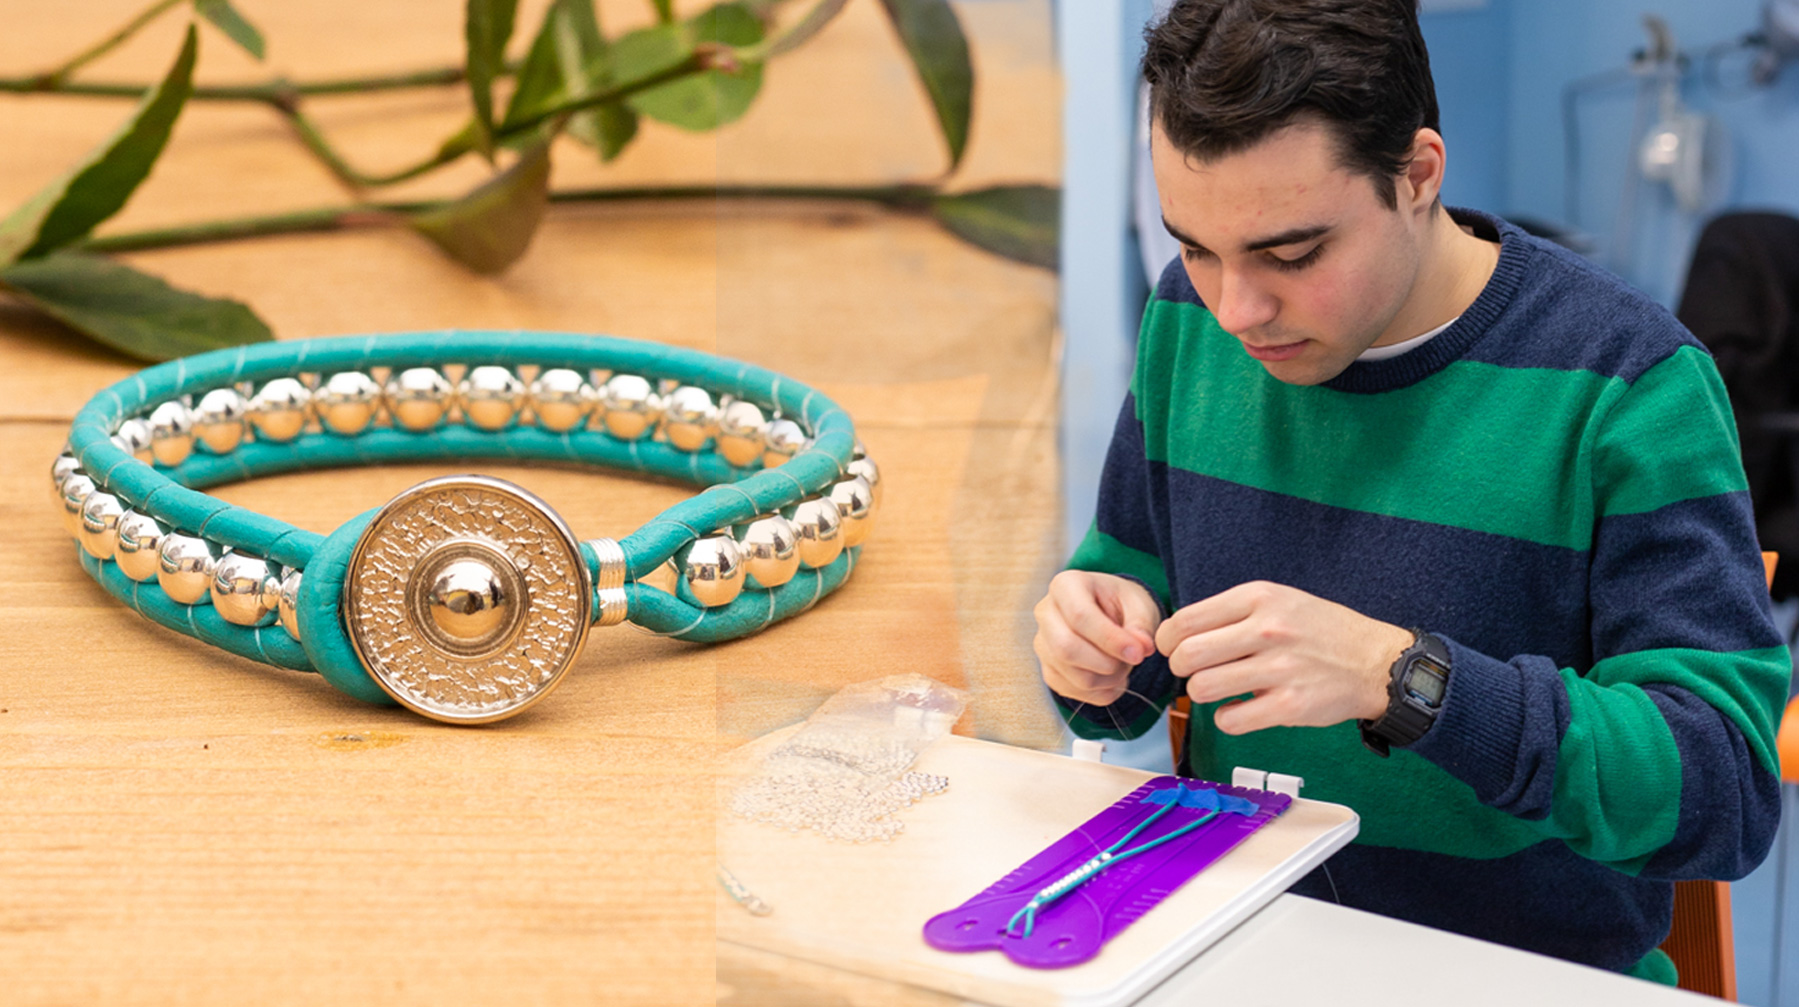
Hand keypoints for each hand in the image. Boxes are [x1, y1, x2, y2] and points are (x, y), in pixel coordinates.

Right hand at [1032, 570, 1162, 705]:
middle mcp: (1046, 613)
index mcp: (1066, 586)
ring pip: (1072, 675)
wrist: (1107, 613)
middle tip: (1133, 660)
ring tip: (1125, 666)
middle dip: (1107, 663)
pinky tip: (1114, 678)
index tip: (1139, 653)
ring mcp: (1043, 644)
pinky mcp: (1048, 669)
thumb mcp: (1139, 604)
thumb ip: (1141, 624)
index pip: (1080, 616)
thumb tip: (1141, 648)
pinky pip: (1072, 691)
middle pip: (1066, 649)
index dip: (1111, 640)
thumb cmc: (1121, 603)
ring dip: (1108, 679)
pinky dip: (1100, 692)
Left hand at [1154, 581, 1413, 734]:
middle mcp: (1268, 630)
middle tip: (1193, 672)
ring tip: (1219, 690)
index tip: (1172, 649)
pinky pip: (1230, 720)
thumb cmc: (1319, 631)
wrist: (1375, 662)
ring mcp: (1280, 669)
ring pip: (1202, 688)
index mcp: (1259, 598)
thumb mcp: (1278, 600)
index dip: (1167, 641)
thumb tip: (1178, 635)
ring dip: (1202, 694)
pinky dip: (1227, 718)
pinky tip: (1240, 709)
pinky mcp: (1290, 706)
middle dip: (1180, 668)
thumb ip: (1231, 613)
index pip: (1185, 620)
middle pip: (1187, 655)